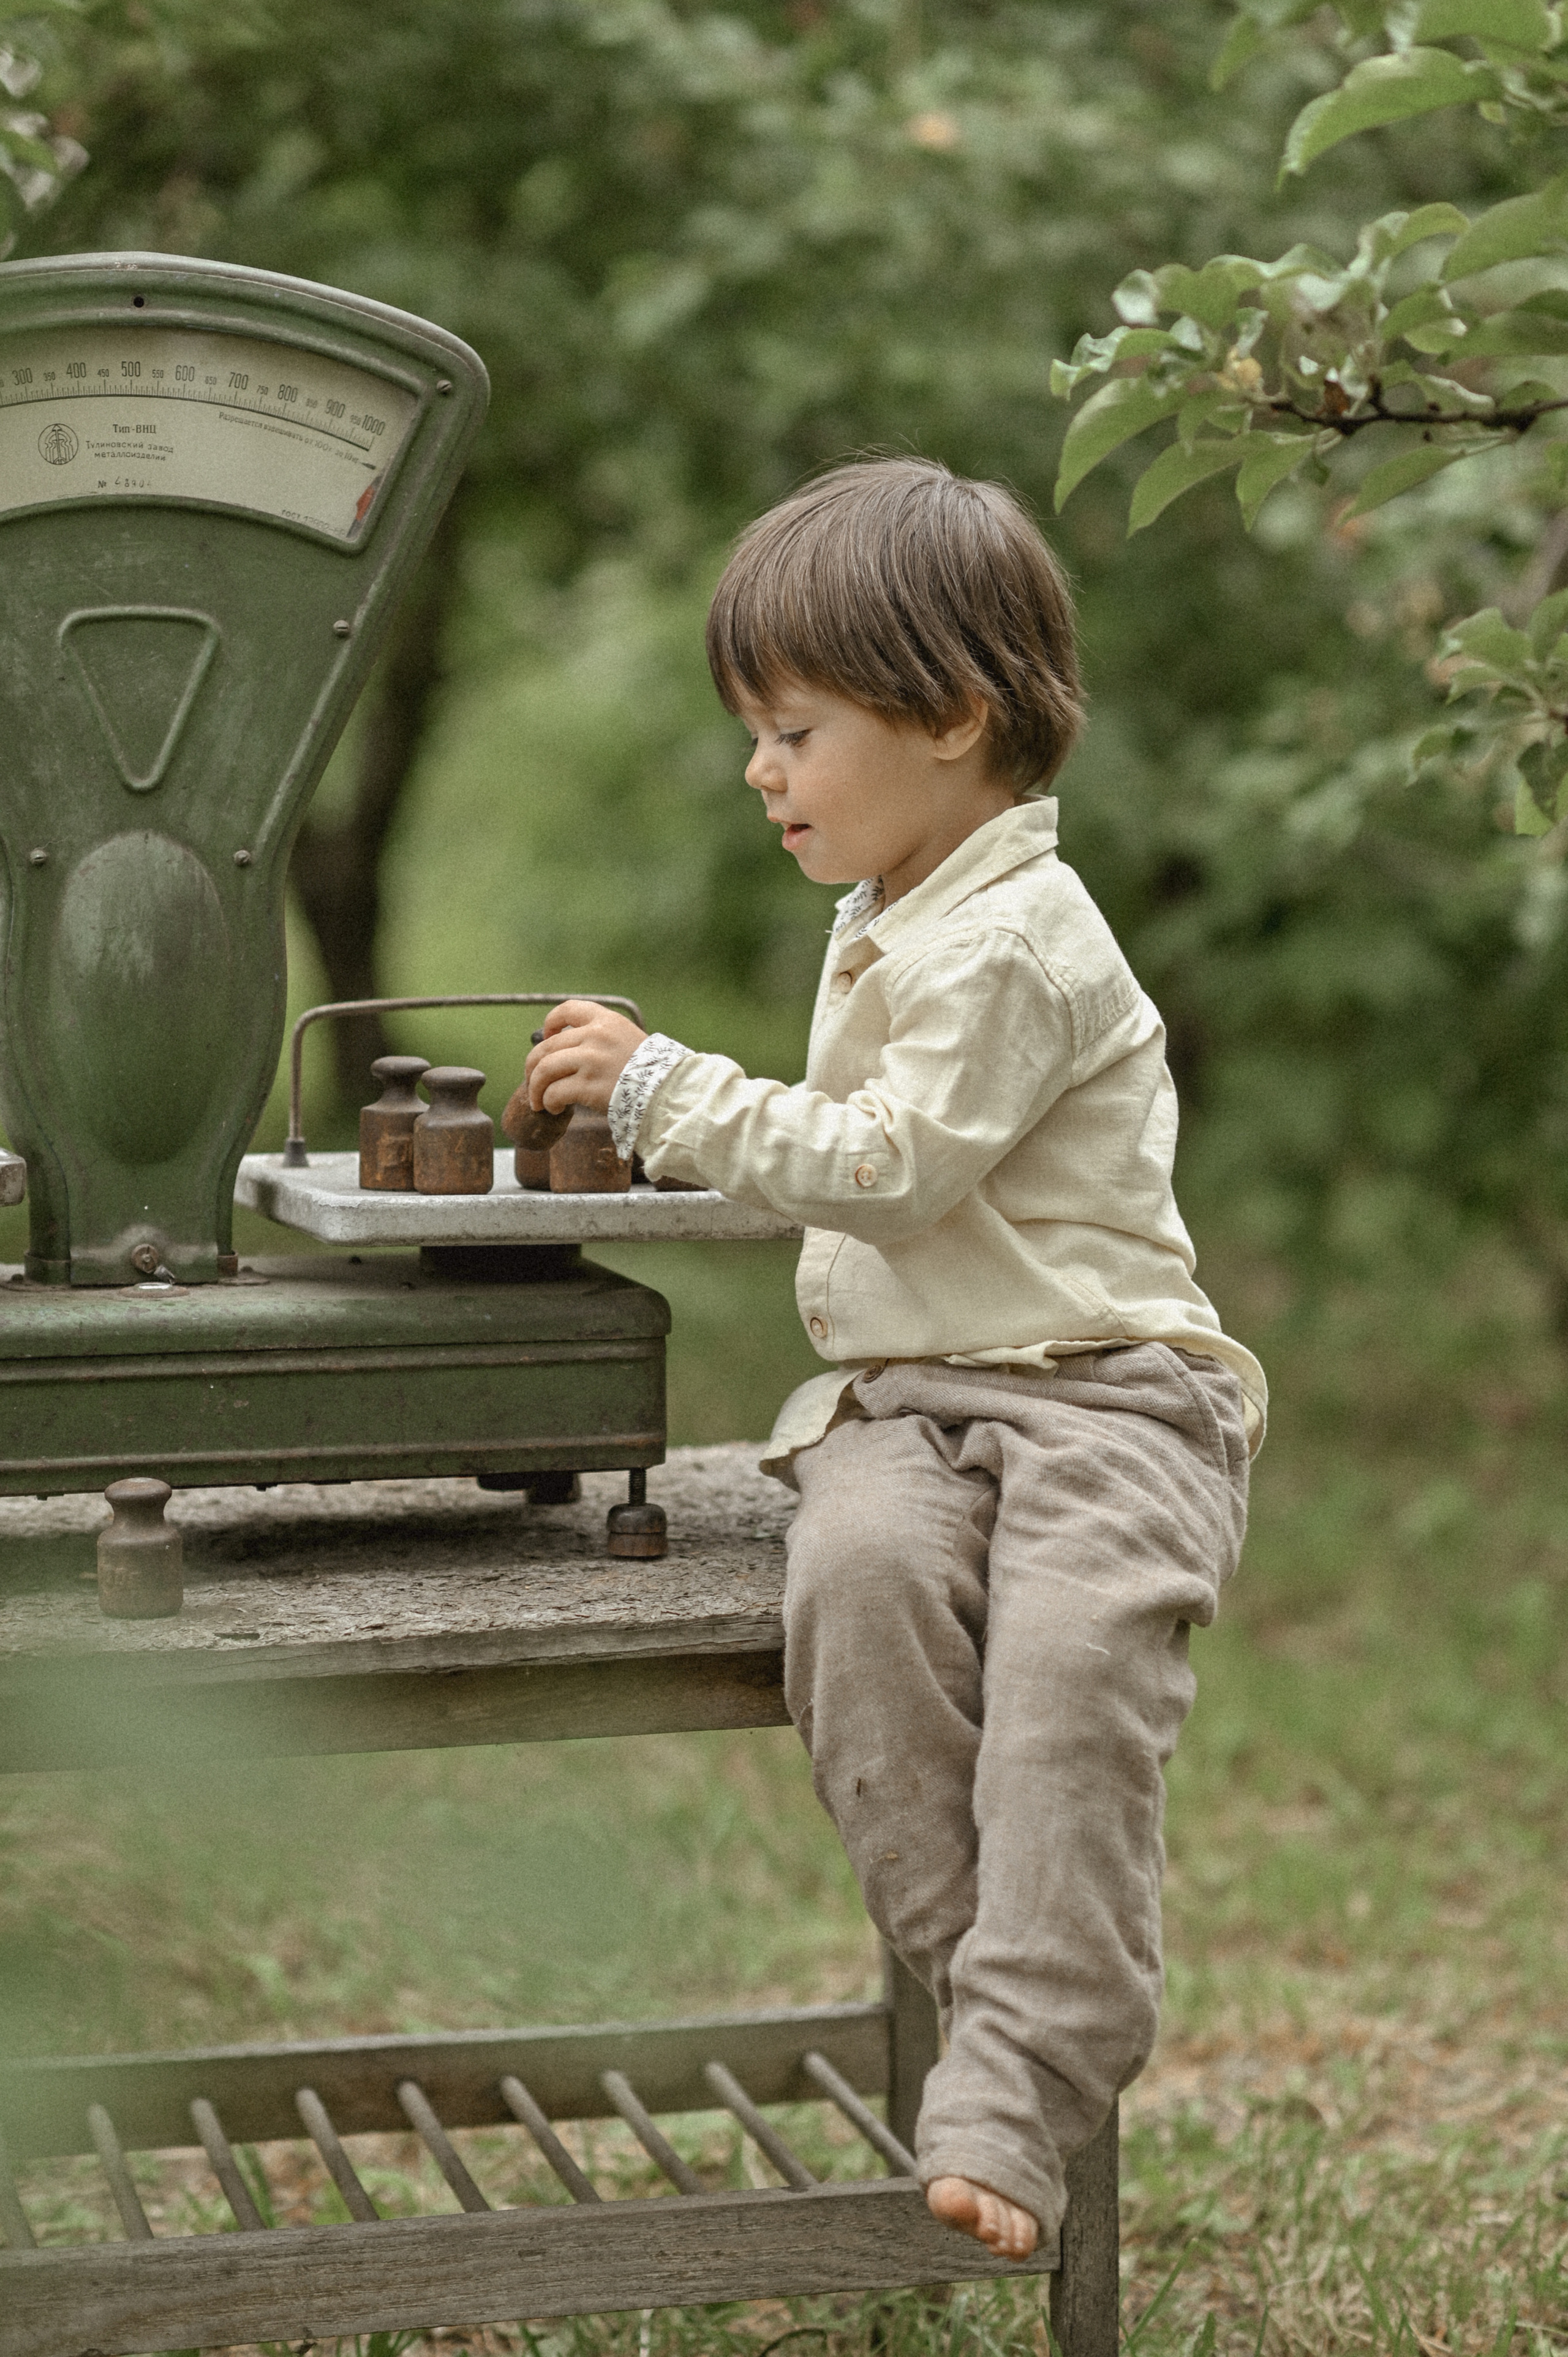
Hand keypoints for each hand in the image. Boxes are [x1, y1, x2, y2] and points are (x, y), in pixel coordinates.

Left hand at [524, 1000, 647, 1117]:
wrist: (667, 1091)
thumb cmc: (650, 1072)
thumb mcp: (628, 1040)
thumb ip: (602, 1039)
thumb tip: (570, 1049)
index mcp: (606, 1021)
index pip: (567, 1009)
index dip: (550, 1023)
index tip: (546, 1037)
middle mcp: (595, 1036)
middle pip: (546, 1046)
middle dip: (532, 1066)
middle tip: (532, 1082)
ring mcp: (591, 1060)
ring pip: (544, 1070)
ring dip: (535, 1088)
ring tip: (538, 1102)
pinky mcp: (588, 1086)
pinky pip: (555, 1092)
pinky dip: (549, 1102)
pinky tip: (555, 1109)